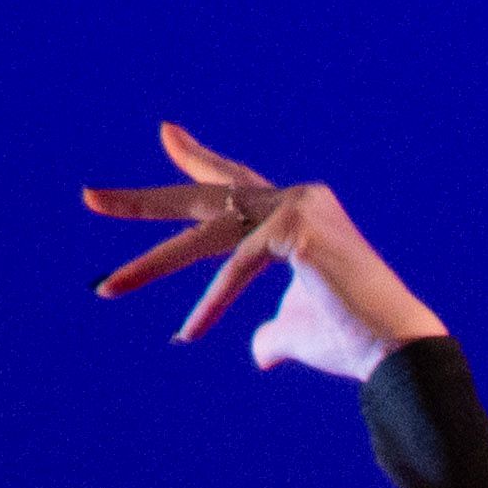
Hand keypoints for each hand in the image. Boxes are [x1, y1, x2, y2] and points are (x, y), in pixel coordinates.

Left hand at [82, 126, 441, 378]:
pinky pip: (235, 270)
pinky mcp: (295, 231)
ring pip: (207, 238)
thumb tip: (257, 352)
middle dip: (142, 203)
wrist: (398, 352)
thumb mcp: (298, 331)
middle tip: (89, 198)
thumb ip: (272, 332)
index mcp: (299, 212)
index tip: (167, 136)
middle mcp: (296, 199)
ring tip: (108, 288)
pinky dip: (211, 305)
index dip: (197, 160)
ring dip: (153, 266)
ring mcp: (296, 208)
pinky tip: (189, 333)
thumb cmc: (354, 341)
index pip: (236, 183)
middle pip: (205, 200)